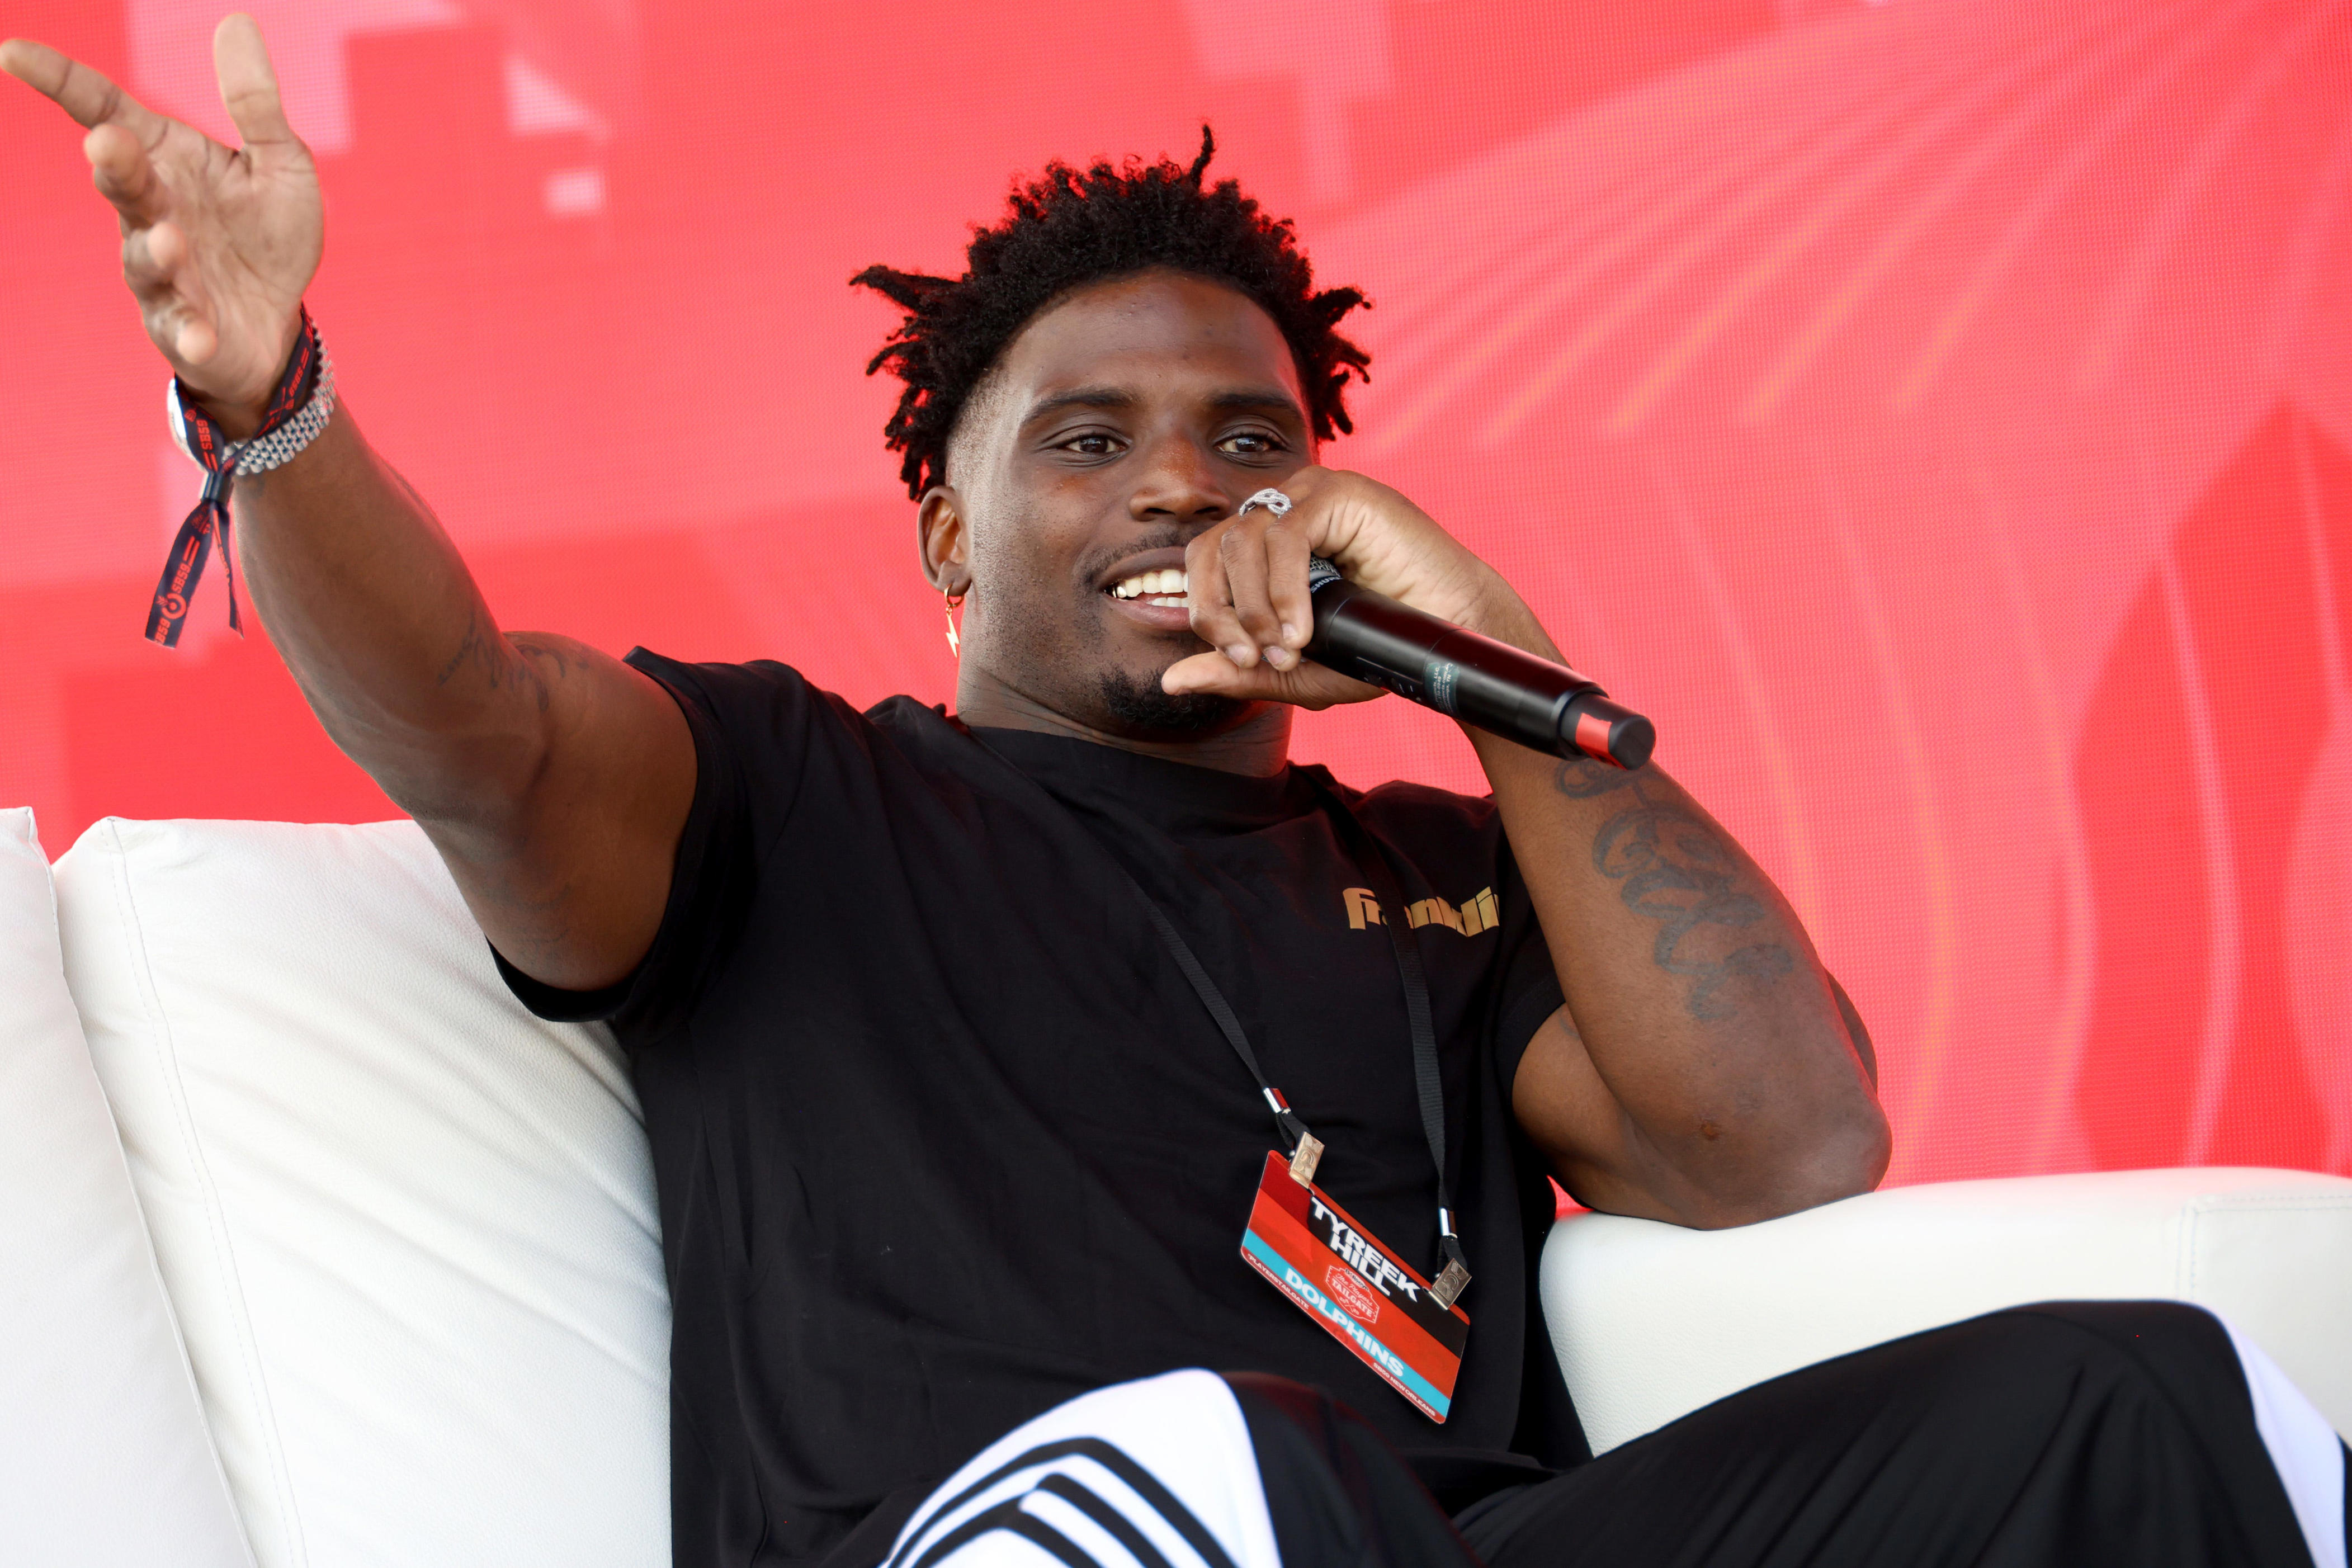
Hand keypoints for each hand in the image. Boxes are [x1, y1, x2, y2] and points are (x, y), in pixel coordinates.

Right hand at [2, 15, 319, 434]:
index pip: (102, 109)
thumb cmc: (269, 234)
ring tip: (172, 241)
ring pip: (144, 257)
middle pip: (120, 183)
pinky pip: (182, 328)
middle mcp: (150, 211)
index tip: (13, 53)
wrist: (278, 320)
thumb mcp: (280, 163)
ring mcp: (161, 272)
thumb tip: (235, 22)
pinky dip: (190, 330)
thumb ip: (255, 104)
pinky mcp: (185, 326)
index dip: (59, 82)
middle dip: (113, 165)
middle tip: (107, 144)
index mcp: (165, 159)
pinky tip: (201, 334)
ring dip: (156, 250)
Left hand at [1164, 466, 1547, 706]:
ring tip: (1290, 647)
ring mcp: (1311, 495)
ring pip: (1242, 539)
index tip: (1243, 663)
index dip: (1207, 614)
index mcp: (1265, 545)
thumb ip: (1238, 672)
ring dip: (1254, 606)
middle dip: (1218, 611)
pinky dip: (1284, 589)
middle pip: (1210, 545)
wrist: (1452, 633)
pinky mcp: (1340, 493)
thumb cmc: (1380, 647)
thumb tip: (1170, 681)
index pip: (1203, 563)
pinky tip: (1303, 628)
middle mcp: (1282, 512)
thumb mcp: (1299, 668)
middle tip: (1251, 658)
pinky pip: (1285, 535)